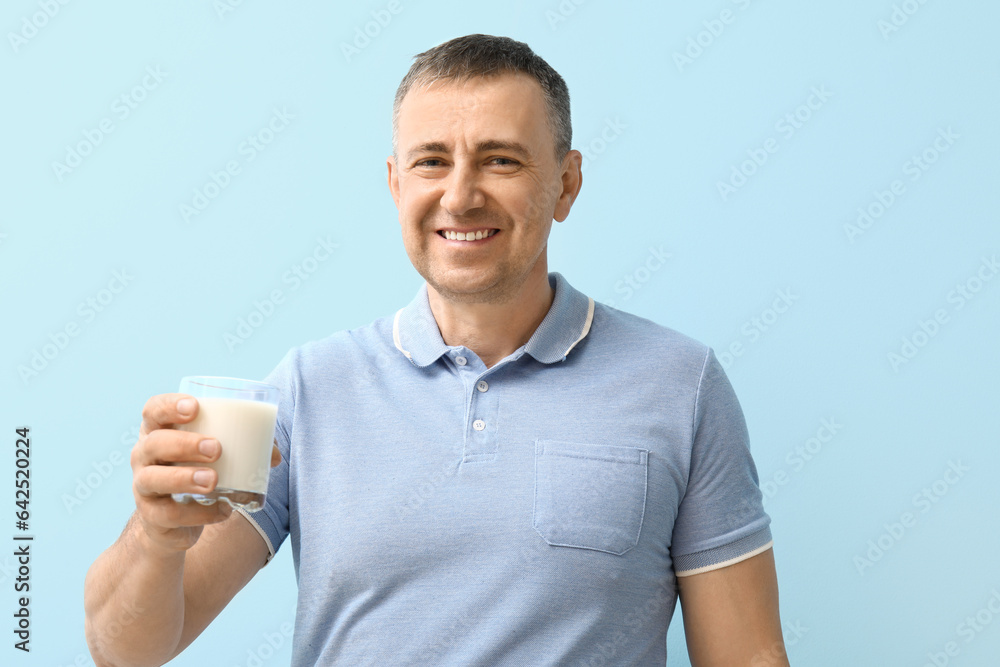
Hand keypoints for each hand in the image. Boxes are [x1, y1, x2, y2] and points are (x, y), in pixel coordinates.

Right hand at [130, 394, 281, 554]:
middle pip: (154, 443)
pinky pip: (169, 515)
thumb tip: (274, 456)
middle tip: (215, 448)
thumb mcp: (213, 454)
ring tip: (213, 480)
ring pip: (153, 479)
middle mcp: (144, 456)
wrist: (171, 520)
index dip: (169, 406)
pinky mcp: (152, 516)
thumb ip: (245, 447)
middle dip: (184, 444)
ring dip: (184, 478)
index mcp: (159, 431)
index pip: (153, 410)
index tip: (194, 407)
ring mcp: (143, 487)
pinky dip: (199, 513)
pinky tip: (223, 509)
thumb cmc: (196, 471)